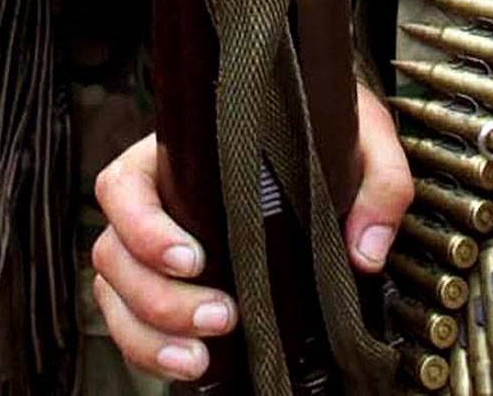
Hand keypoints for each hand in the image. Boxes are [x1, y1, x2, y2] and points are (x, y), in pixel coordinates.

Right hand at [90, 85, 409, 379]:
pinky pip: (131, 323)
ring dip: (150, 332)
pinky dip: (151, 350)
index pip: (125, 185)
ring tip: (201, 355)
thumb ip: (378, 180)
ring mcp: (151, 248)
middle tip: (220, 315)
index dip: (143, 227)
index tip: (194, 258)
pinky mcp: (165, 286)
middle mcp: (154, 201)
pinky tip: (193, 362)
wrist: (319, 143)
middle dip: (159, 297)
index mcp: (180, 156)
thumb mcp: (362, 137)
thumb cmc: (322, 131)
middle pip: (114, 252)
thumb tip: (365, 248)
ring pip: (114, 292)